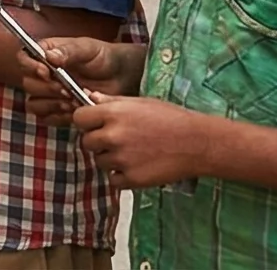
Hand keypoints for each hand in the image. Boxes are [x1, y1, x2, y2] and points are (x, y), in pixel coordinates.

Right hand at [19, 36, 141, 124]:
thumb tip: (49, 57)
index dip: (30, 67)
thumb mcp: (86, 48)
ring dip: (51, 104)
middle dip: (46, 89)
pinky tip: (75, 110)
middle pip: (28, 84)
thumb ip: (68, 51)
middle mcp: (44, 75)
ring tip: (71, 101)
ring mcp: (52, 94)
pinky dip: (59, 116)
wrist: (122, 75)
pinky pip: (48, 118)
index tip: (46, 72)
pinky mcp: (61, 110)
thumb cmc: (104, 57)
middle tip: (65, 89)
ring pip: (35, 104)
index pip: (24, 59)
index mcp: (46, 55)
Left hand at [72, 95, 216, 189]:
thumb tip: (89, 96)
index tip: (96, 124)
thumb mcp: (140, 102)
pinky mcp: (132, 179)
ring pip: (99, 162)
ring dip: (110, 159)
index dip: (87, 121)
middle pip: (86, 142)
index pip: (79, 118)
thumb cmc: (170, 118)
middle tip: (118, 140)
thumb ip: (111, 101)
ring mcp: (121, 159)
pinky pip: (113, 180)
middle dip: (98, 141)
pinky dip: (122, 176)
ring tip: (133, 152)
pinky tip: (137, 166)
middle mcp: (113, 136)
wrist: (197, 143)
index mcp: (113, 114)